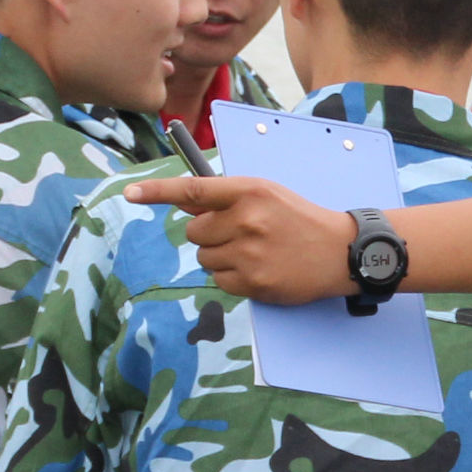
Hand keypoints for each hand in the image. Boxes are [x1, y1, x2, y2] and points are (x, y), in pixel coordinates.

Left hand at [127, 173, 356, 302]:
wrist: (341, 252)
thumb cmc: (300, 220)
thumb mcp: (267, 195)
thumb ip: (227, 198)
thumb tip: (186, 204)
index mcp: (249, 191)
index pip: (193, 190)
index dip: (157, 192)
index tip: (131, 193)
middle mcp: (246, 220)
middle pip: (194, 231)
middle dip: (209, 235)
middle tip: (240, 235)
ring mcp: (250, 253)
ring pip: (205, 258)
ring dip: (221, 258)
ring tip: (254, 254)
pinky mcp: (254, 282)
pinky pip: (219, 282)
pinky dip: (233, 279)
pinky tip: (259, 270)